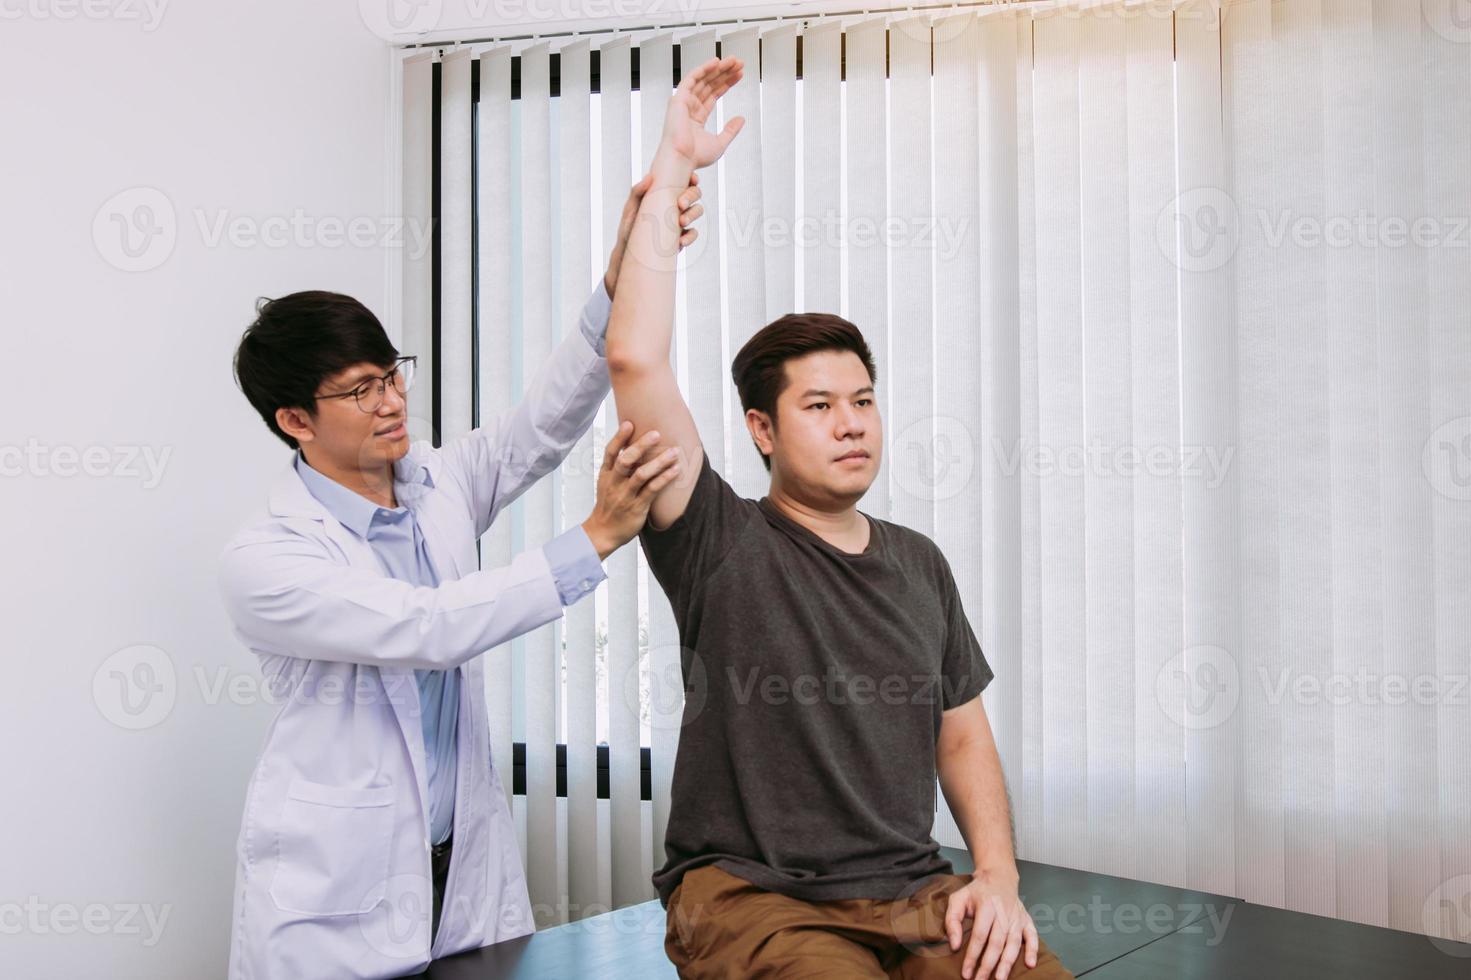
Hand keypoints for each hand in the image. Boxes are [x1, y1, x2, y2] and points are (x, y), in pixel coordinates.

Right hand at [581, 421, 682, 558]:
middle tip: (656, 433)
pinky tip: (675, 470)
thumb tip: (632, 447)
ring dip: (658, 462)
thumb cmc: (608, 505)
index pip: (610, 452)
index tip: (629, 423)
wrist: (602, 533)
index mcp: (606, 475)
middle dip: (641, 446)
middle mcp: (614, 483)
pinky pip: (652, 490)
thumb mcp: (606, 484)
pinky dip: (664, 479)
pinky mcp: (637, 507)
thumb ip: (617, 467)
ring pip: (641, 475)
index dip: (619, 438)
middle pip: (626, 460)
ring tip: (673, 452)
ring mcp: (625, 496)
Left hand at [605, 171, 703, 297]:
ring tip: (681, 221)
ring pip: (697, 211)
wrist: (629, 252)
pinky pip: (693, 233)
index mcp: (665, 194)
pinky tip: (681, 241)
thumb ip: (637, 191)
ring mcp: (680, 221)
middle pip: (695, 194)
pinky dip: (690, 236)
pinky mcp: (682, 237)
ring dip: (693, 214)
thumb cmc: (628, 226)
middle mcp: (675, 205)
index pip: (683, 181)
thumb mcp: (630, 208)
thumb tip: (649, 177)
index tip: (692, 180)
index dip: (692, 179)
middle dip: (692, 196)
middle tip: (680, 204)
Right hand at [659, 56, 744, 168]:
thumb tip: (741, 119)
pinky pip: (691, 79)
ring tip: (733, 61)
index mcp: (697, 117)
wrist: (682, 160)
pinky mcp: (678, 99)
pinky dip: (703, 69)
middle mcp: (689, 107)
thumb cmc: (695, 157)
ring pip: (703, 79)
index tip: (739, 75)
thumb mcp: (720, 142)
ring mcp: (683, 102)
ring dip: (718, 68)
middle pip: (710, 84)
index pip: (714, 94)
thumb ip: (731, 130)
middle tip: (739, 63)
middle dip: (725, 72)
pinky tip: (716, 62)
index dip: (727, 83)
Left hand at [943, 869, 1037, 979]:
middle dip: (988, 965)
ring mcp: (1017, 916)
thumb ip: (952, 920)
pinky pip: (1032, 936)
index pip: (980, 936)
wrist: (998, 877)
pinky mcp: (1026, 919)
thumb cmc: (976, 892)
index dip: (972, 956)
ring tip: (1000, 979)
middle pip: (997, 943)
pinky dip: (1033, 950)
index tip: (966, 973)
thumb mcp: (957, 899)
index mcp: (986, 906)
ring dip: (1007, 962)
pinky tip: (1030, 964)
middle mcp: (1004, 912)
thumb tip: (954, 945)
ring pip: (1013, 943)